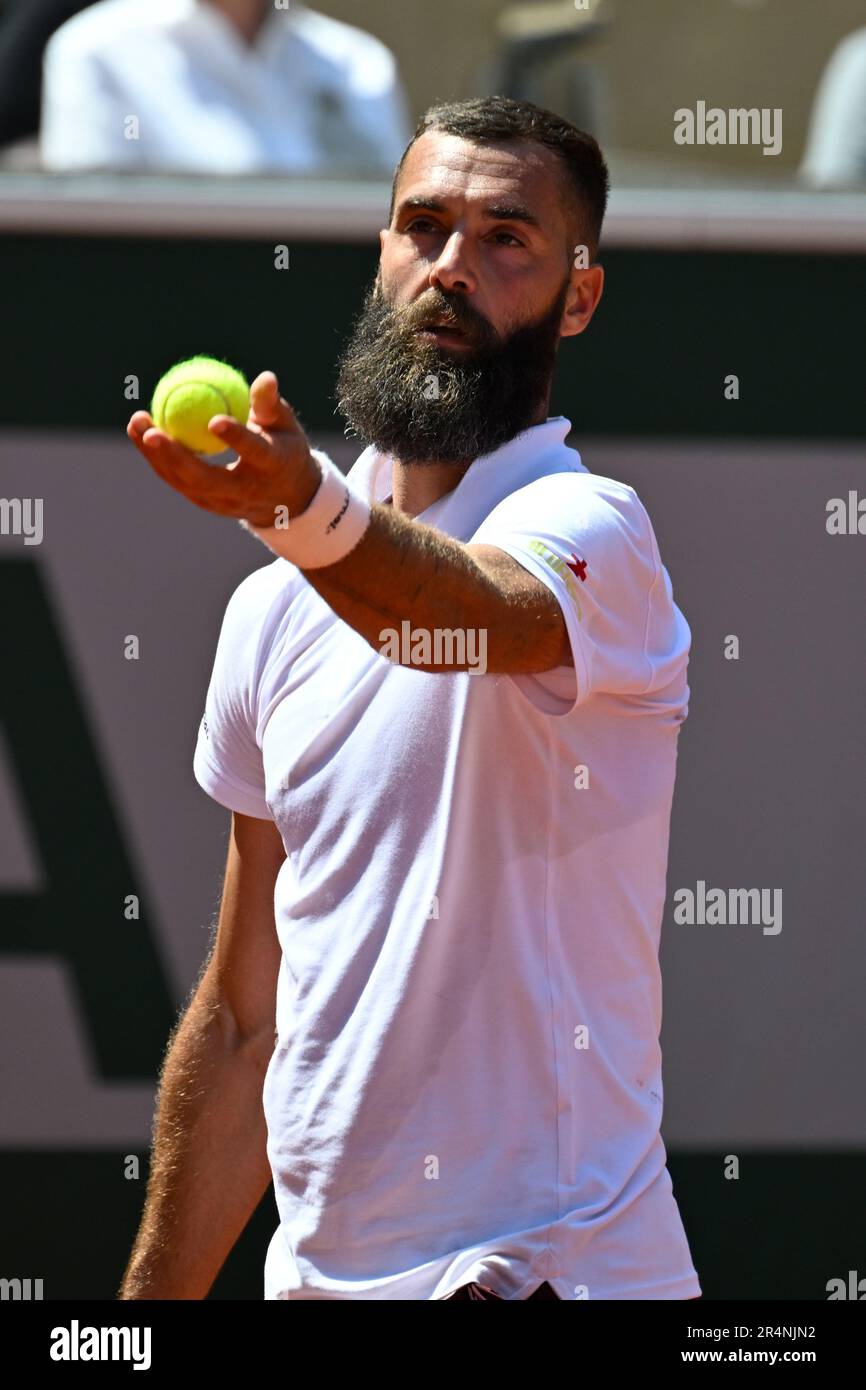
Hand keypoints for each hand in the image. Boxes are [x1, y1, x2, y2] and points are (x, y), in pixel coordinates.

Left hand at [126, 370, 320, 527]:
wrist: (285, 497)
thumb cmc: (284, 449)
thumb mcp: (285, 425)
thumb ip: (270, 404)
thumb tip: (265, 377)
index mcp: (271, 467)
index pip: (253, 452)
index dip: (234, 438)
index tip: (213, 420)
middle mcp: (244, 490)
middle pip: (204, 478)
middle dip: (174, 456)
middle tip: (151, 430)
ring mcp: (222, 502)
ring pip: (183, 481)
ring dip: (155, 455)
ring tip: (137, 422)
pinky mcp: (205, 503)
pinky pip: (176, 480)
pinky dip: (156, 458)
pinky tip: (141, 432)